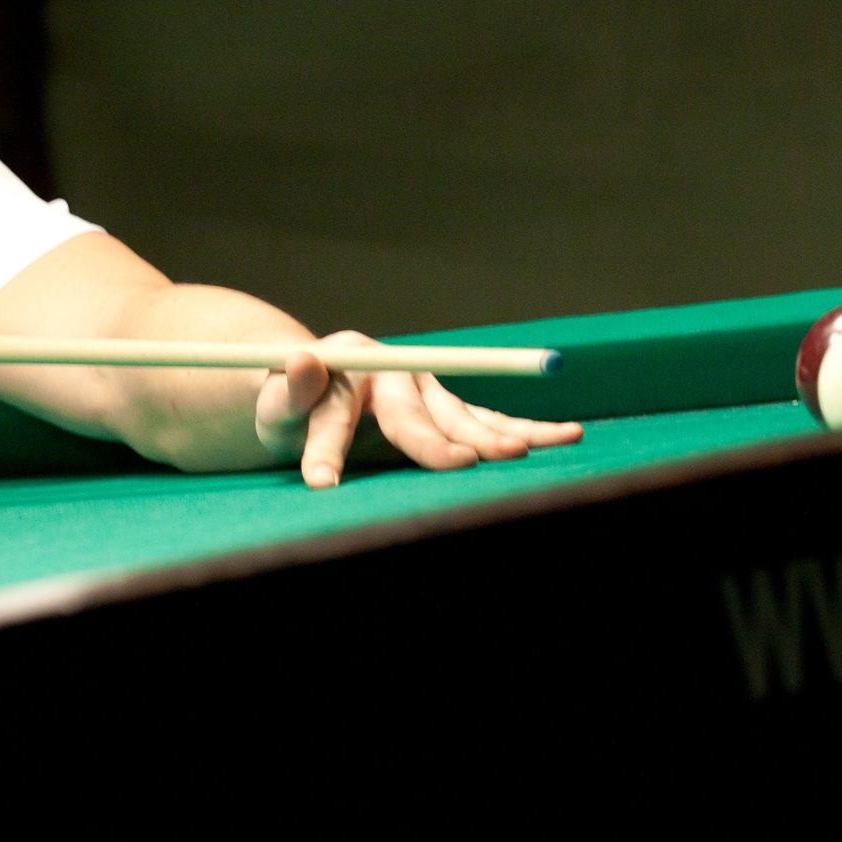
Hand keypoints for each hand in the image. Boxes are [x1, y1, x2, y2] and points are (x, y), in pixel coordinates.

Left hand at [255, 330, 583, 488]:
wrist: (315, 388)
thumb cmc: (289, 404)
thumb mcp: (276, 403)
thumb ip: (291, 391)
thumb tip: (303, 359)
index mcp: (349, 366)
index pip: (338, 413)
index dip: (329, 448)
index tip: (321, 482)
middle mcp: (396, 372)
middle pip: (415, 414)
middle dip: (436, 442)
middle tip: (458, 464)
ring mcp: (428, 388)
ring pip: (462, 417)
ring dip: (494, 435)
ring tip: (520, 452)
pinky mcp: (449, 407)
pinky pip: (488, 420)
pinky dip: (526, 428)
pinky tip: (566, 435)